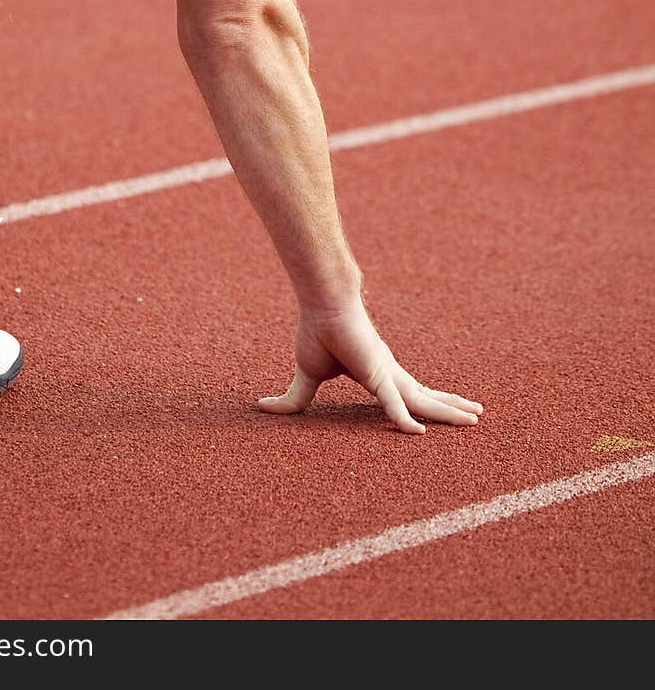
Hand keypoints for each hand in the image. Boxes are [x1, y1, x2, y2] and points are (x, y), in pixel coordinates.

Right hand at [257, 296, 483, 433]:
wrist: (322, 303)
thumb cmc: (316, 332)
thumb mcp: (306, 377)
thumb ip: (293, 400)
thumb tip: (260, 408)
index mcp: (376, 373)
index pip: (405, 395)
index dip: (422, 405)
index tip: (433, 416)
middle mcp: (389, 373)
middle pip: (426, 396)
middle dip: (450, 407)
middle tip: (475, 415)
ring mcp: (387, 373)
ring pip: (423, 401)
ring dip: (450, 411)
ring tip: (477, 418)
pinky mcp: (378, 373)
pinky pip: (393, 403)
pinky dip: (404, 419)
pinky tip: (417, 434)